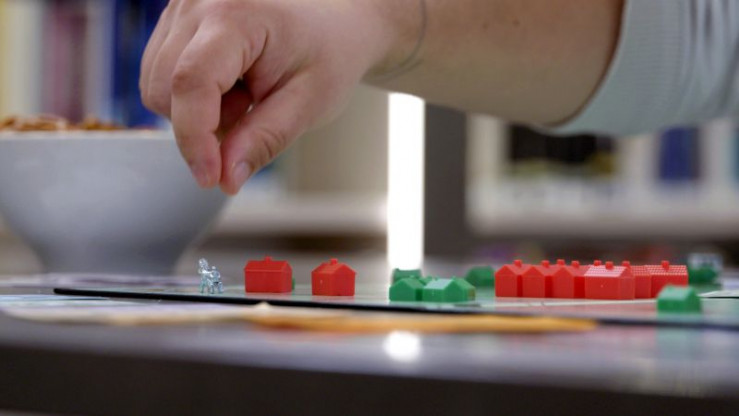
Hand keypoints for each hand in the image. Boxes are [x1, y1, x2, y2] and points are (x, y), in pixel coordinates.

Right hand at [140, 0, 394, 193]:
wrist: (337, 20)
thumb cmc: (330, 52)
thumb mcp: (308, 104)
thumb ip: (263, 141)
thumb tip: (226, 178)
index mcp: (236, 14)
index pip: (192, 83)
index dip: (194, 139)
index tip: (210, 179)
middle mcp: (198, 1)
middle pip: (165, 89)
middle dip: (203, 123)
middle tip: (255, 110)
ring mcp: (183, 5)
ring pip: (157, 85)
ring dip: (197, 109)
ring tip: (247, 92)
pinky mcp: (176, 17)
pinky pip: (161, 73)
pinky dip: (193, 94)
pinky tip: (231, 82)